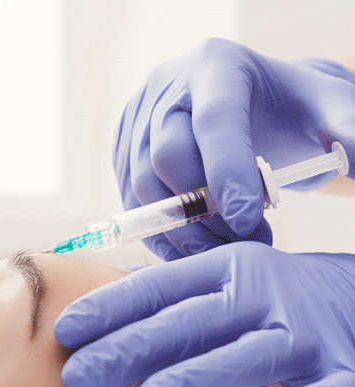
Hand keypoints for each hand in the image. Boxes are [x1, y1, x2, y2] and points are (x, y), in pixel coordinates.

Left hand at [55, 242, 354, 386]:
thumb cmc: (271, 304)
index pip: (157, 288)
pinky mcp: (346, 369)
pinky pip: (335, 385)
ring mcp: (304, 333)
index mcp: (224, 273)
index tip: (63, 331)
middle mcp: (259, 296)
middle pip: (189, 322)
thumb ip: (168, 308)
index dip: (109, 308)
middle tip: (77, 376)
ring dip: (199, 376)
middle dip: (130, 348)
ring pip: (248, 356)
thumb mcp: (221, 290)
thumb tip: (90, 331)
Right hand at [114, 38, 354, 260]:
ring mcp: (136, 124)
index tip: (249, 221)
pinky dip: (161, 236)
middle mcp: (165, 90)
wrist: (246, 109)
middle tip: (245, 243)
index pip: (214, 122)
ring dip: (181, 231)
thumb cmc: (287, 111)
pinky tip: (196, 249)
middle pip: (166, 158)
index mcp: (216, 67)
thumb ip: (348, 128)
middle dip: (202, 212)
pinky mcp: (123, 155)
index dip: (227, 174)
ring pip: (142, 189)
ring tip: (224, 251)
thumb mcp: (326, 109)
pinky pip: (132, 206)